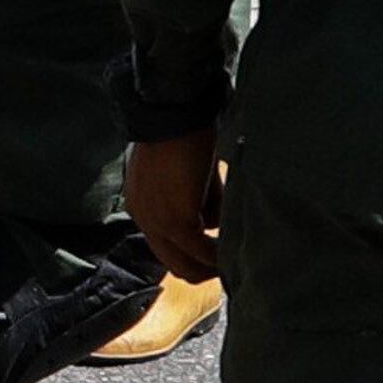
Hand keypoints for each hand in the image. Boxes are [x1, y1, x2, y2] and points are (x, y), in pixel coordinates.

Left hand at [127, 129, 222, 284]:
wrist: (174, 114)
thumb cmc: (185, 135)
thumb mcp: (192, 177)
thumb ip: (201, 203)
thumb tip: (215, 224)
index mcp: (144, 207)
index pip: (168, 248)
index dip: (195, 254)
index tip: (220, 250)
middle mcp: (144, 220)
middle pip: (175, 265)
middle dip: (205, 267)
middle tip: (232, 260)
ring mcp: (157, 223)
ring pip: (188, 264)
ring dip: (214, 263)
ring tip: (238, 252)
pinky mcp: (176, 221)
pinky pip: (202, 252)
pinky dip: (219, 255)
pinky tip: (236, 245)